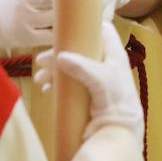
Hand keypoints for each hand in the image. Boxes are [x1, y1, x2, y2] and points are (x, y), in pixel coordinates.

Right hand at [34, 23, 142, 142]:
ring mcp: (97, 81)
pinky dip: (58, 85)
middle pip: (81, 50)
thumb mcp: (101, 80)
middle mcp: (105, 65)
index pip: (103, 31)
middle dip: (60, 54)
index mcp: (113, 55)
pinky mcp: (89, 96)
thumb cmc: (117, 102)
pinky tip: (48, 90)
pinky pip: (70, 85)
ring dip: (55, 71)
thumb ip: (82, 67)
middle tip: (41, 61)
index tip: (67, 27)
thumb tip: (60, 56)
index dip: (87, 26)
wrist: (121, 134)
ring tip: (40, 79)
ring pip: (73, 68)